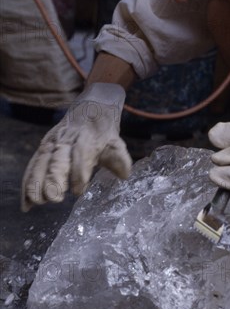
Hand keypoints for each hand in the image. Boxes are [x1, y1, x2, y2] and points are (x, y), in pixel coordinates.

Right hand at [22, 83, 131, 210]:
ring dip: (36, 183)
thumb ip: (118, 157)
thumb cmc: (103, 128)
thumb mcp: (114, 140)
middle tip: (53, 198)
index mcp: (85, 139)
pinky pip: (33, 166)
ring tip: (36, 202)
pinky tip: (26, 203)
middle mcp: (65, 140)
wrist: (92, 105)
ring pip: (41, 164)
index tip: (78, 190)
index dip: (78, 173)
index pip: (80, 155)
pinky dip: (28, 184)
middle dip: (53, 179)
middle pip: (57, 161)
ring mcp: (52, 143)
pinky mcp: (43, 148)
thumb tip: (124, 174)